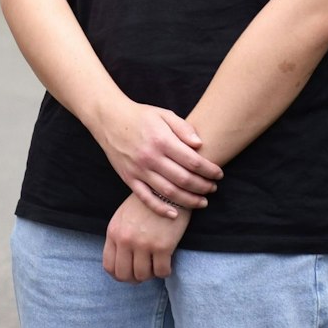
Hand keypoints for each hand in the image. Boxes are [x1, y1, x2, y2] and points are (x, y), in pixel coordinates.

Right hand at [96, 103, 220, 217]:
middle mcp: (150, 157)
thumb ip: (183, 128)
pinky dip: (161, 209)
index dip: (209, 170)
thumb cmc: (140, 116)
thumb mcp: (164, 114)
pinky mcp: (129, 178)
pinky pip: (146, 198)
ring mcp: (139, 170)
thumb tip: (200, 145)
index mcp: (162, 140)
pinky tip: (175, 214)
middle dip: (203, 187)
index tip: (218, 174)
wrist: (109, 119)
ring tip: (202, 202)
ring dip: (189, 200)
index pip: (193, 161)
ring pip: (169, 192)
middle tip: (213, 188)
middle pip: (184, 179)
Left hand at [103, 193, 189, 282]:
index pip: (109, 266)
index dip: (119, 275)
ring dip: (150, 274)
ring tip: (155, 266)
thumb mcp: (123, 217)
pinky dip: (165, 272)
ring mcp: (143, 244)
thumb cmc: (146, 204)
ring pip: (143, 275)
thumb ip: (119, 237)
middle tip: (144, 273)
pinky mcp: (162, 246)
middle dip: (134, 279)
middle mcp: (125, 240)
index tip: (129, 273)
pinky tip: (167, 264)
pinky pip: (162, 272)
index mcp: (114, 232)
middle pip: (124, 275)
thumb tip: (121, 262)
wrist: (167, 191)